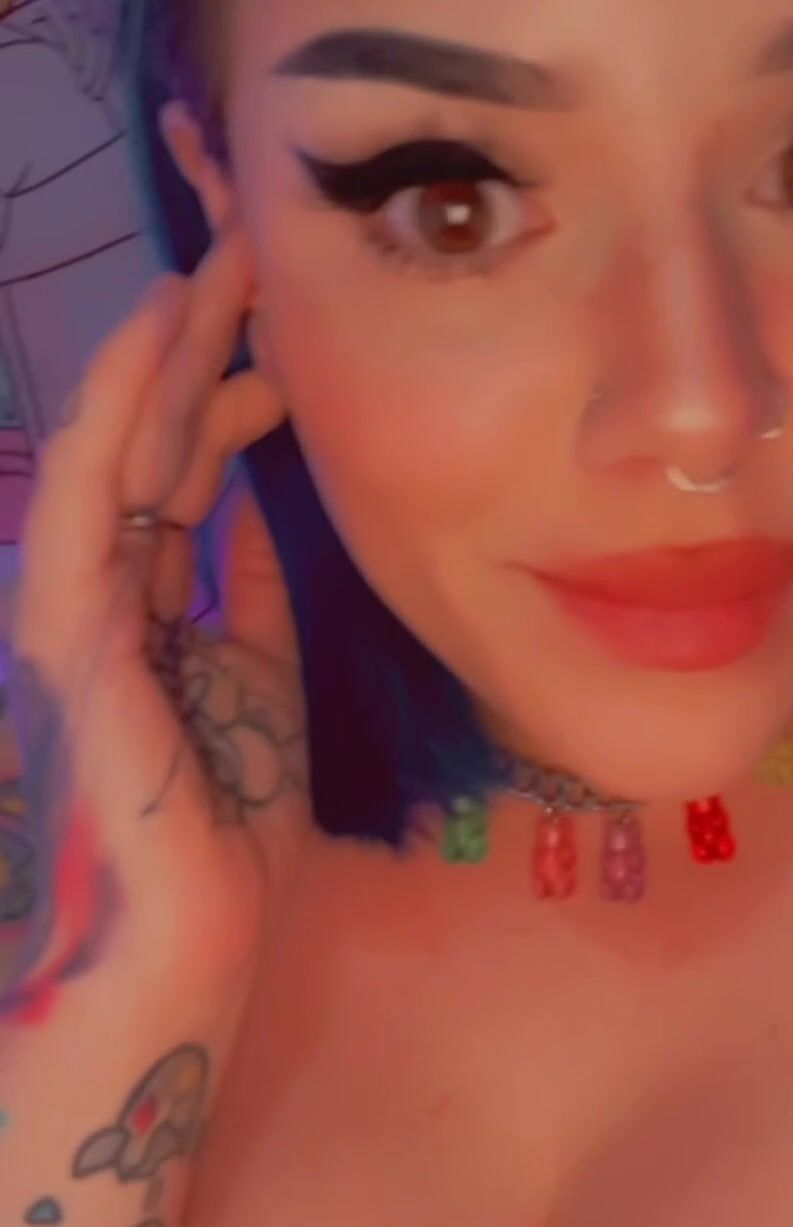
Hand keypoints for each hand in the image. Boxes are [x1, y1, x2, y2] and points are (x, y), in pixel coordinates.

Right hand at [3, 224, 309, 1020]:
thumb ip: (246, 598)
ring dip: (147, 368)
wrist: (181, 970)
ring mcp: (78, 629)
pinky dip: (103, 441)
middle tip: (249, 256)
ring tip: (201, 278)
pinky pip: (81, 533)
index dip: (224, 389)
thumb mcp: (256, 689)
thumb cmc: (218, 845)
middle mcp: (106, 600)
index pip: (179, 472)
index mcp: (151, 605)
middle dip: (193, 349)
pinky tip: (143, 364)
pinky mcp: (75, 668)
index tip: (284, 325)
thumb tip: (260, 505)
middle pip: (143, 450)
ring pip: (100, 469)